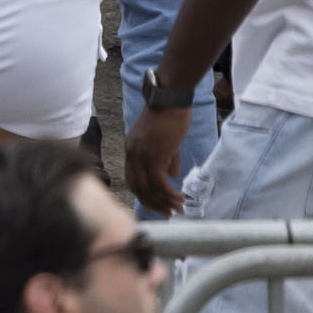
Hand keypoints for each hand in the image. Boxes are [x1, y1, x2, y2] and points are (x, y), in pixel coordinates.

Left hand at [129, 99, 190, 214]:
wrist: (169, 99)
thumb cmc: (169, 115)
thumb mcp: (165, 141)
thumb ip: (167, 159)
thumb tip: (171, 176)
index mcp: (131, 149)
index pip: (132, 179)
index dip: (144, 195)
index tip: (158, 205)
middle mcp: (132, 153)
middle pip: (137, 187)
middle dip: (153, 203)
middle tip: (168, 213)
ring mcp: (141, 155)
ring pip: (149, 188)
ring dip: (164, 202)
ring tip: (178, 209)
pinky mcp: (155, 156)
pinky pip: (159, 183)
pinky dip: (169, 194)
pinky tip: (180, 198)